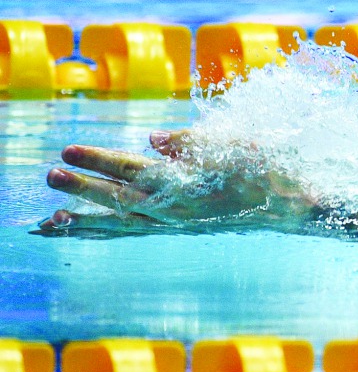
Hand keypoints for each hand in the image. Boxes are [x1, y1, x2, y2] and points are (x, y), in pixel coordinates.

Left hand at [39, 130, 315, 234]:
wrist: (295, 207)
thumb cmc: (269, 170)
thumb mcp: (234, 146)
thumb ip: (191, 142)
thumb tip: (152, 138)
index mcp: (187, 187)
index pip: (133, 170)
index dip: (100, 159)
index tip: (69, 149)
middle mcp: (176, 211)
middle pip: (118, 200)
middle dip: (82, 189)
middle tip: (50, 174)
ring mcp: (177, 223)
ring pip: (121, 225)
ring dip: (84, 222)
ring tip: (48, 222)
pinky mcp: (181, 228)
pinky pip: (135, 233)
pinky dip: (107, 233)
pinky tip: (88, 231)